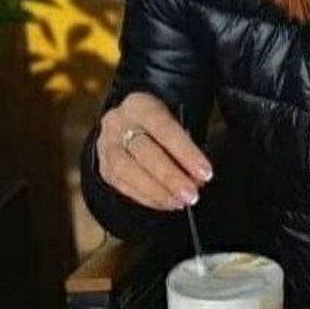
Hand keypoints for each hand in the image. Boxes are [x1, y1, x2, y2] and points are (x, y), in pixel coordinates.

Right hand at [96, 91, 213, 210]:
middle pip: (144, 152)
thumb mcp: (175, 122)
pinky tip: (166, 203)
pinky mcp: (104, 167)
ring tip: (180, 202)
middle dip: (171, 177)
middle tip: (192, 194)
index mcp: (140, 105)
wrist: (131, 122)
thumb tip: (197, 178)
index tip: (205, 172)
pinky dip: (147, 198)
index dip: (186, 153)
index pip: (164, 129)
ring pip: (127, 171)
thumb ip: (186, 147)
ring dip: (157, 191)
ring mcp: (107, 146)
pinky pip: (123, 186)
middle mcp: (118, 123)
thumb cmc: (161, 125)